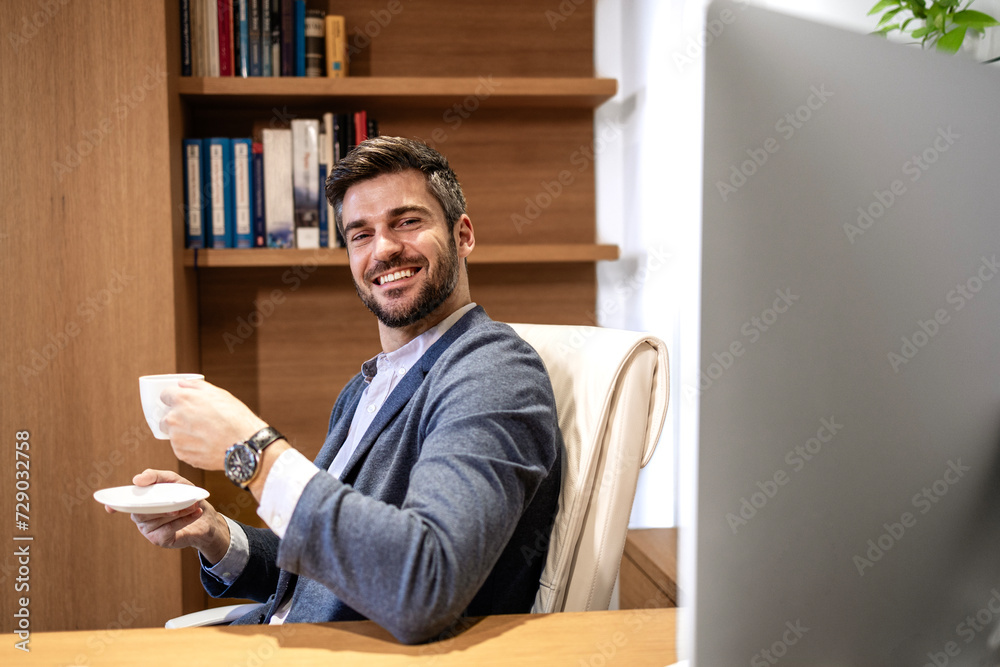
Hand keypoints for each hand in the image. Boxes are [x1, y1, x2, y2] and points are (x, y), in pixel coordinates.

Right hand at [106, 469, 230, 563]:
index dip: (114, 504)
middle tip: (180, 501)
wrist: (206, 517)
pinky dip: (183, 519)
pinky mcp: (159, 540)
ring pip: (155, 519)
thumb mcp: (173, 481)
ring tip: (192, 505)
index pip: (122, 503)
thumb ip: (156, 476)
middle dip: (161, 505)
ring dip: (177, 511)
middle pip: (141, 511)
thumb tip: (137, 480)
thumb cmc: (185, 496)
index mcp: (140, 501)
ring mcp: (148, 530)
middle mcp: (140, 516)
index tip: (110, 507)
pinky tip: (195, 513)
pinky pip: (167, 529)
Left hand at [159, 379, 267, 470]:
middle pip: (165, 418)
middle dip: (176, 419)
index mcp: (182, 399)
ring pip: (173, 435)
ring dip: (184, 434)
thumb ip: (196, 386)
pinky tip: (206, 445)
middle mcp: (174, 418)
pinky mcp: (181, 454)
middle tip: (196, 422)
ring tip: (205, 435)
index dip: (174, 399)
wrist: (244, 445)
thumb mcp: (219, 393)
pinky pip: (181, 448)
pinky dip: (190, 447)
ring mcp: (176, 438)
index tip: (182, 403)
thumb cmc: (234, 417)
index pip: (164, 395)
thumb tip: (182, 384)